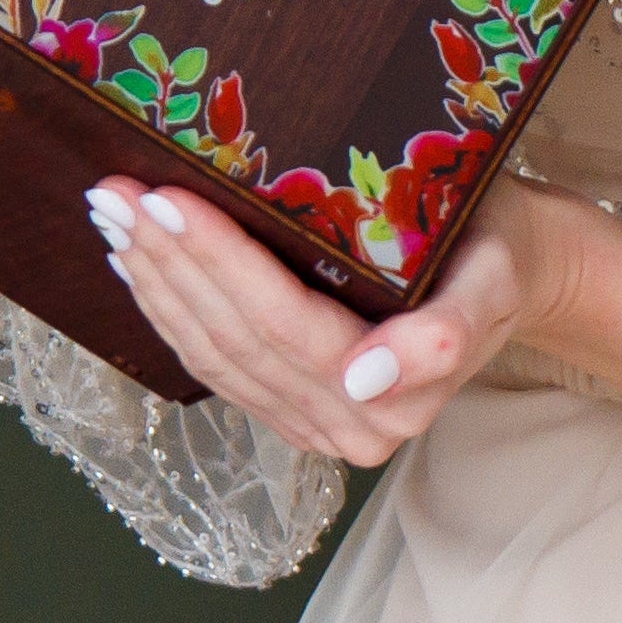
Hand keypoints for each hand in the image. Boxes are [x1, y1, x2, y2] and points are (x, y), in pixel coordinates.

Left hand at [84, 169, 590, 463]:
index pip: (282, 324)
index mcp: (393, 404)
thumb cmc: (495, 252)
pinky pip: (212, 363)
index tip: (167, 201)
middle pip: (236, 339)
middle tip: (115, 193)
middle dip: (168, 262)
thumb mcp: (492, 280)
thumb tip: (368, 377)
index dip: (219, 263)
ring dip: (153, 281)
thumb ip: (445, 335)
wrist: (509, 270)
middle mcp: (349, 429)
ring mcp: (311, 424)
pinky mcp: (286, 409)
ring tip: (111, 214)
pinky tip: (136, 261)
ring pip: (211, 353)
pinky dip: (166, 307)